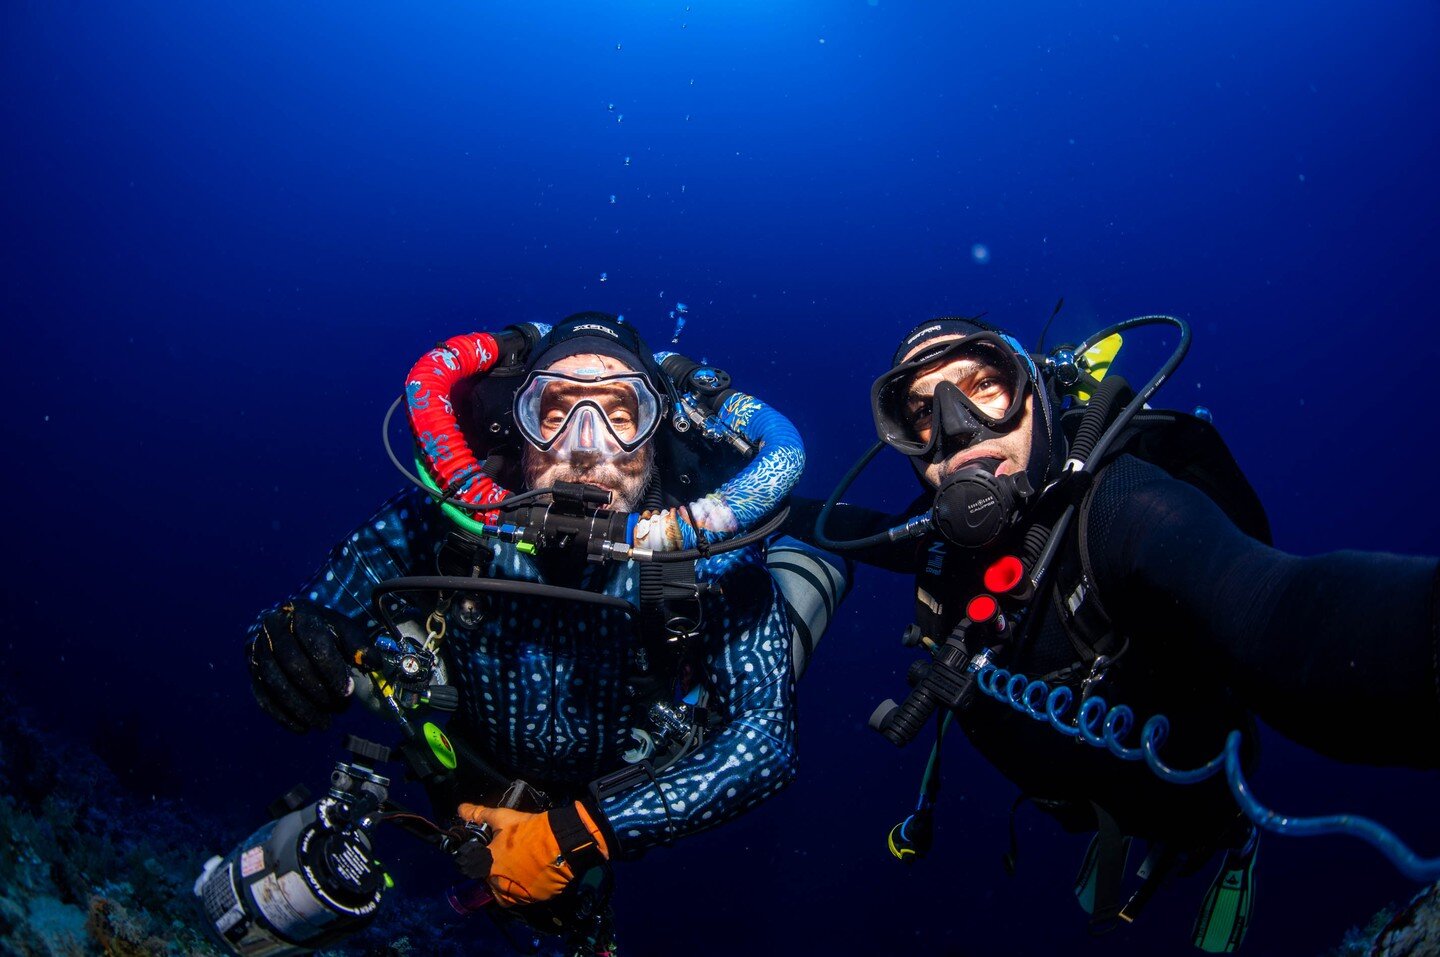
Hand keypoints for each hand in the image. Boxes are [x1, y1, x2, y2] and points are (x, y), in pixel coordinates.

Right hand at [246, 600, 358, 732]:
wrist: (289, 627)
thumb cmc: (324, 631)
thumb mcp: (345, 630)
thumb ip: (359, 645)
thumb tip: (373, 664)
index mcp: (301, 614)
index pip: (315, 642)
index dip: (332, 669)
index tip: (347, 692)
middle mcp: (273, 629)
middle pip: (293, 664)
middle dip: (318, 691)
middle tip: (340, 709)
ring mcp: (258, 650)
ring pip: (276, 683)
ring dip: (301, 709)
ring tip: (324, 724)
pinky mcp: (252, 671)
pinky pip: (263, 697)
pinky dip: (283, 715)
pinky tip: (302, 727)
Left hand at [455, 801, 608, 907]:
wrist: (561, 843)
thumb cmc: (528, 830)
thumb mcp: (502, 818)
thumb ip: (479, 815)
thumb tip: (460, 809)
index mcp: (486, 867)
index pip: (476, 867)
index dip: (484, 858)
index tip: (494, 851)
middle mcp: (497, 885)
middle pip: (491, 880)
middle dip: (497, 870)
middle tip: (511, 856)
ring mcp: (515, 895)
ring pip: (506, 891)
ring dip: (510, 882)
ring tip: (522, 866)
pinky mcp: (532, 900)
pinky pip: (523, 896)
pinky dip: (525, 888)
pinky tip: (532, 873)